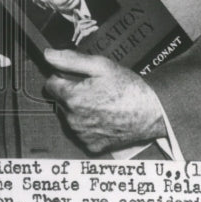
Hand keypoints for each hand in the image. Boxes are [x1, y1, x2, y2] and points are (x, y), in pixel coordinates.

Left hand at [43, 48, 166, 153]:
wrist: (152, 112)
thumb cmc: (127, 87)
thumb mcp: (100, 65)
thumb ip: (70, 60)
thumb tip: (47, 55)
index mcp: (72, 98)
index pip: (50, 84)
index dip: (63, 77)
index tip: (79, 77)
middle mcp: (73, 120)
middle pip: (60, 101)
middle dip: (72, 93)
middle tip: (95, 89)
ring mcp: (82, 135)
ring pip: (70, 117)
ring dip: (79, 109)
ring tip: (102, 103)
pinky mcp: (92, 146)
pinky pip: (81, 132)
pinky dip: (89, 125)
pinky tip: (104, 118)